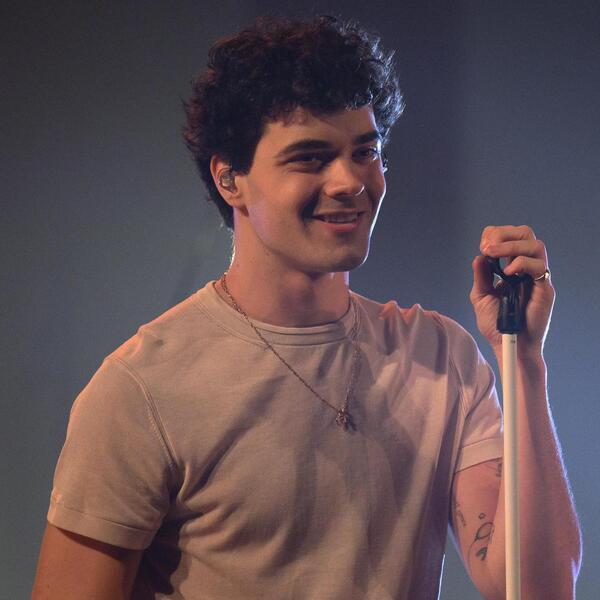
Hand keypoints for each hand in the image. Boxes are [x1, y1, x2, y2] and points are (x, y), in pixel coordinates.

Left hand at [470, 225, 554, 356]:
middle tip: (488, 247)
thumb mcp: (481, 296)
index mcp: (512, 267)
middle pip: (525, 233)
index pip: (510, 236)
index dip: (496, 235)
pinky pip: (540, 266)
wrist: (508, 345)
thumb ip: (481, 276)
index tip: (482, 247)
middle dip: (504, 234)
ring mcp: (537, 277)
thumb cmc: (496, 324)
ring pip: (536, 245)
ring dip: (512, 245)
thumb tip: (479, 257)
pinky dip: (521, 263)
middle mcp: (526, 268)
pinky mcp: (545, 288)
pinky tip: (507, 273)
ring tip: (494, 255)